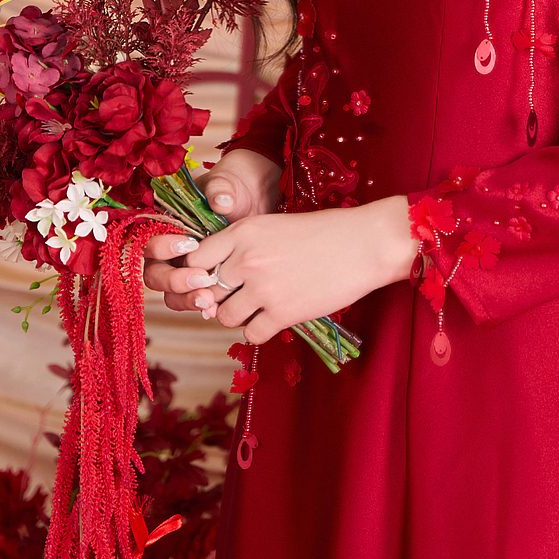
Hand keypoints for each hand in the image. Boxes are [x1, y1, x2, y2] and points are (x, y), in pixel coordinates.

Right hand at [143, 147, 279, 309]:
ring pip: (169, 293)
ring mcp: (182, 269)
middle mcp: (166, 251)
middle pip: (154, 275)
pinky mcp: (199, 282)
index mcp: (163, 224)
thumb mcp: (225, 185)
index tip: (189, 245)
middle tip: (201, 279)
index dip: (162, 248)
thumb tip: (220, 200)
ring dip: (186, 298)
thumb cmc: (232, 190)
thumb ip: (219, 190)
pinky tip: (214, 308)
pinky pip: (190, 300)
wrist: (253, 202)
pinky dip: (200, 305)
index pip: (148, 242)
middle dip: (174, 280)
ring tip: (208, 299)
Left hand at [151, 196, 416, 343]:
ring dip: (236, 315)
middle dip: (218, 296)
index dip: (198, 272)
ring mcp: (264, 288)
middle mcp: (247, 259)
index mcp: (244, 231)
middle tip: (237, 295)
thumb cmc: (325, 231)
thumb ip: (245, 244)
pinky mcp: (283, 313)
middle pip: (207, 290)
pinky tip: (272, 319)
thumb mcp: (276, 224)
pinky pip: (251, 334)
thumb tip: (218, 274)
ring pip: (224, 316)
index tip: (211, 277)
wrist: (364, 244)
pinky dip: (258, 331)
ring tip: (256, 307)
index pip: (195, 260)